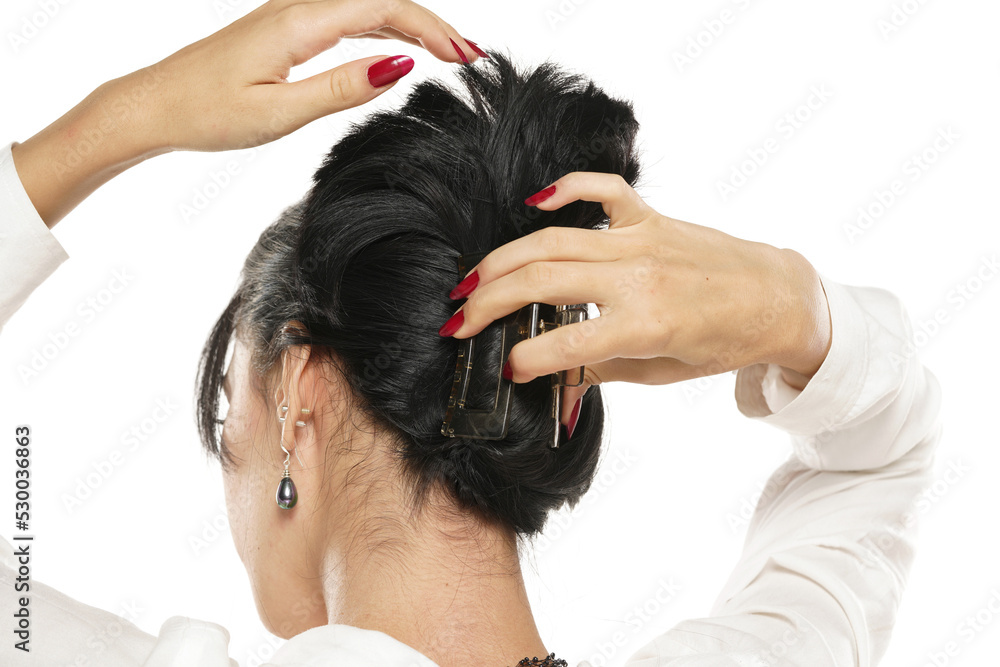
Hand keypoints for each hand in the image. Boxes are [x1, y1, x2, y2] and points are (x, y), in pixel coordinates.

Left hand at [13, 0, 480, 225]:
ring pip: (366, 7)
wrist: (154, 104)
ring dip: (411, 26)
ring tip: (449, 53)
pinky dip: (382, 30)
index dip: (432, 29)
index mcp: (300, 24)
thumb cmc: (206, 112)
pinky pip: (346, 18)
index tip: (467, 56)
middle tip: (470, 57)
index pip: (384, 10)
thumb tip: (399, 68)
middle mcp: (298, 9)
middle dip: (432, 25)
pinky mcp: (285, 28)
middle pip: (382, 1)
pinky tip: (399, 49)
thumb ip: (341, 89)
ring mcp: (292, 15)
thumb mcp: (279, 113)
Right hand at [441, 172, 831, 429]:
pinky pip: (601, 192)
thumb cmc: (722, 341)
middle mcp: (638, 277)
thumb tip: (551, 382)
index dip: (524, 360)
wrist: (775, 297)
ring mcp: (641, 240)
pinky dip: (564, 189)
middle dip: (488, 304)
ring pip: (553, 240)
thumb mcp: (660, 372)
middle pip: (541, 282)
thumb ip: (601, 370)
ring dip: (502, 261)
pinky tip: (531, 205)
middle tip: (457, 322)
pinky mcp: (649, 217)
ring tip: (469, 283)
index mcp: (646, 325)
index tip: (502, 368)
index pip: (564, 344)